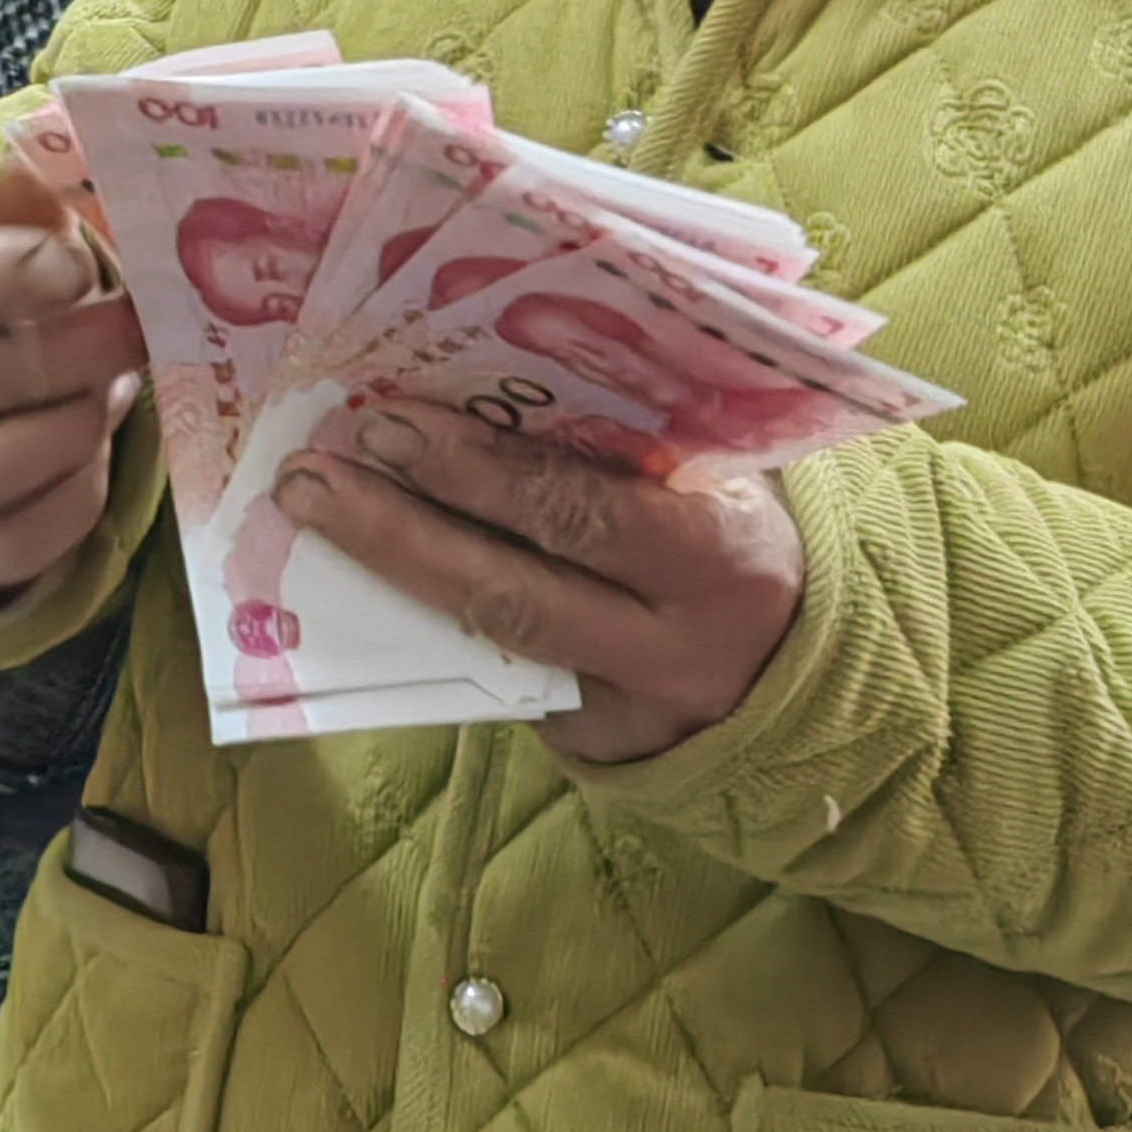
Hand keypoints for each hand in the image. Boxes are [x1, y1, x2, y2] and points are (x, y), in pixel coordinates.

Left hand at [275, 398, 804, 763]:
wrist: (818, 668)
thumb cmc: (751, 538)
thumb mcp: (728, 485)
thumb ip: (637, 452)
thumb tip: (493, 385)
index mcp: (719, 559)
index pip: (577, 513)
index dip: (476, 470)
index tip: (387, 422)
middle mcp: (674, 645)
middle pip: (512, 589)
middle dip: (400, 530)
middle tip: (313, 475)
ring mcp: (633, 707)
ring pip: (493, 641)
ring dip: (394, 574)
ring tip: (315, 515)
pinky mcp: (602, 746)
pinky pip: (504, 675)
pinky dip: (432, 623)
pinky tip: (363, 579)